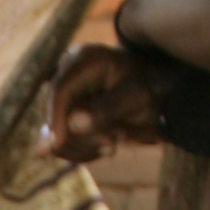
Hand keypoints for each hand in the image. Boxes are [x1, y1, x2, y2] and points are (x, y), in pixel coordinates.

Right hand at [40, 42, 162, 160]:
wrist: (154, 92)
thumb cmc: (148, 88)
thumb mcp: (136, 96)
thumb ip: (108, 108)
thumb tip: (73, 123)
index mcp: (85, 60)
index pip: (61, 89)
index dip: (56, 117)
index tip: (58, 143)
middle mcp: (68, 74)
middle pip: (56, 113)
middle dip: (81, 137)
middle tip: (113, 147)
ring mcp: (65, 95)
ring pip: (57, 131)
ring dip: (85, 146)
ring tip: (115, 144)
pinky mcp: (65, 113)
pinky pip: (65, 140)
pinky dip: (84, 150)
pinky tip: (106, 147)